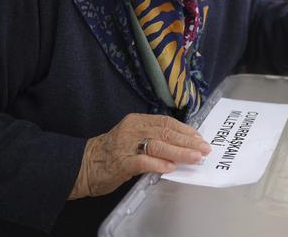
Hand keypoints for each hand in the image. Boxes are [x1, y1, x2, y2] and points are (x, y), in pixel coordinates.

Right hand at [68, 113, 210, 198]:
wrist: (83, 165)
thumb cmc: (111, 153)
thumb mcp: (133, 138)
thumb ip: (153, 139)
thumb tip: (180, 146)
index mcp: (137, 120)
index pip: (166, 122)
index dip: (185, 130)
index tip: (199, 137)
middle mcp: (132, 129)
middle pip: (165, 132)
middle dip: (187, 141)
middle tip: (204, 148)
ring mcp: (126, 145)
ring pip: (158, 145)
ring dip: (179, 152)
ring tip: (195, 157)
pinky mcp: (121, 162)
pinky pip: (143, 161)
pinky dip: (159, 163)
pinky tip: (171, 167)